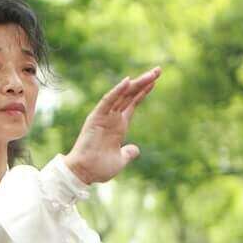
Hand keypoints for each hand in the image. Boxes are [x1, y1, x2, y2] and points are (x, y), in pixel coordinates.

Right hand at [64, 67, 160, 183]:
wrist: (84, 173)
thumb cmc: (99, 168)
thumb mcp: (120, 160)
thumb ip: (128, 153)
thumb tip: (135, 150)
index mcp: (118, 126)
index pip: (133, 103)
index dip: (144, 92)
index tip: (155, 80)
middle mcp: (112, 118)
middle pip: (130, 95)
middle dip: (144, 82)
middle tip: (158, 70)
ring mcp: (104, 116)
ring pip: (122, 95)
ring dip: (136, 84)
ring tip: (151, 74)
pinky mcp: (96, 118)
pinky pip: (107, 101)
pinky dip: (117, 91)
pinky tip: (128, 81)